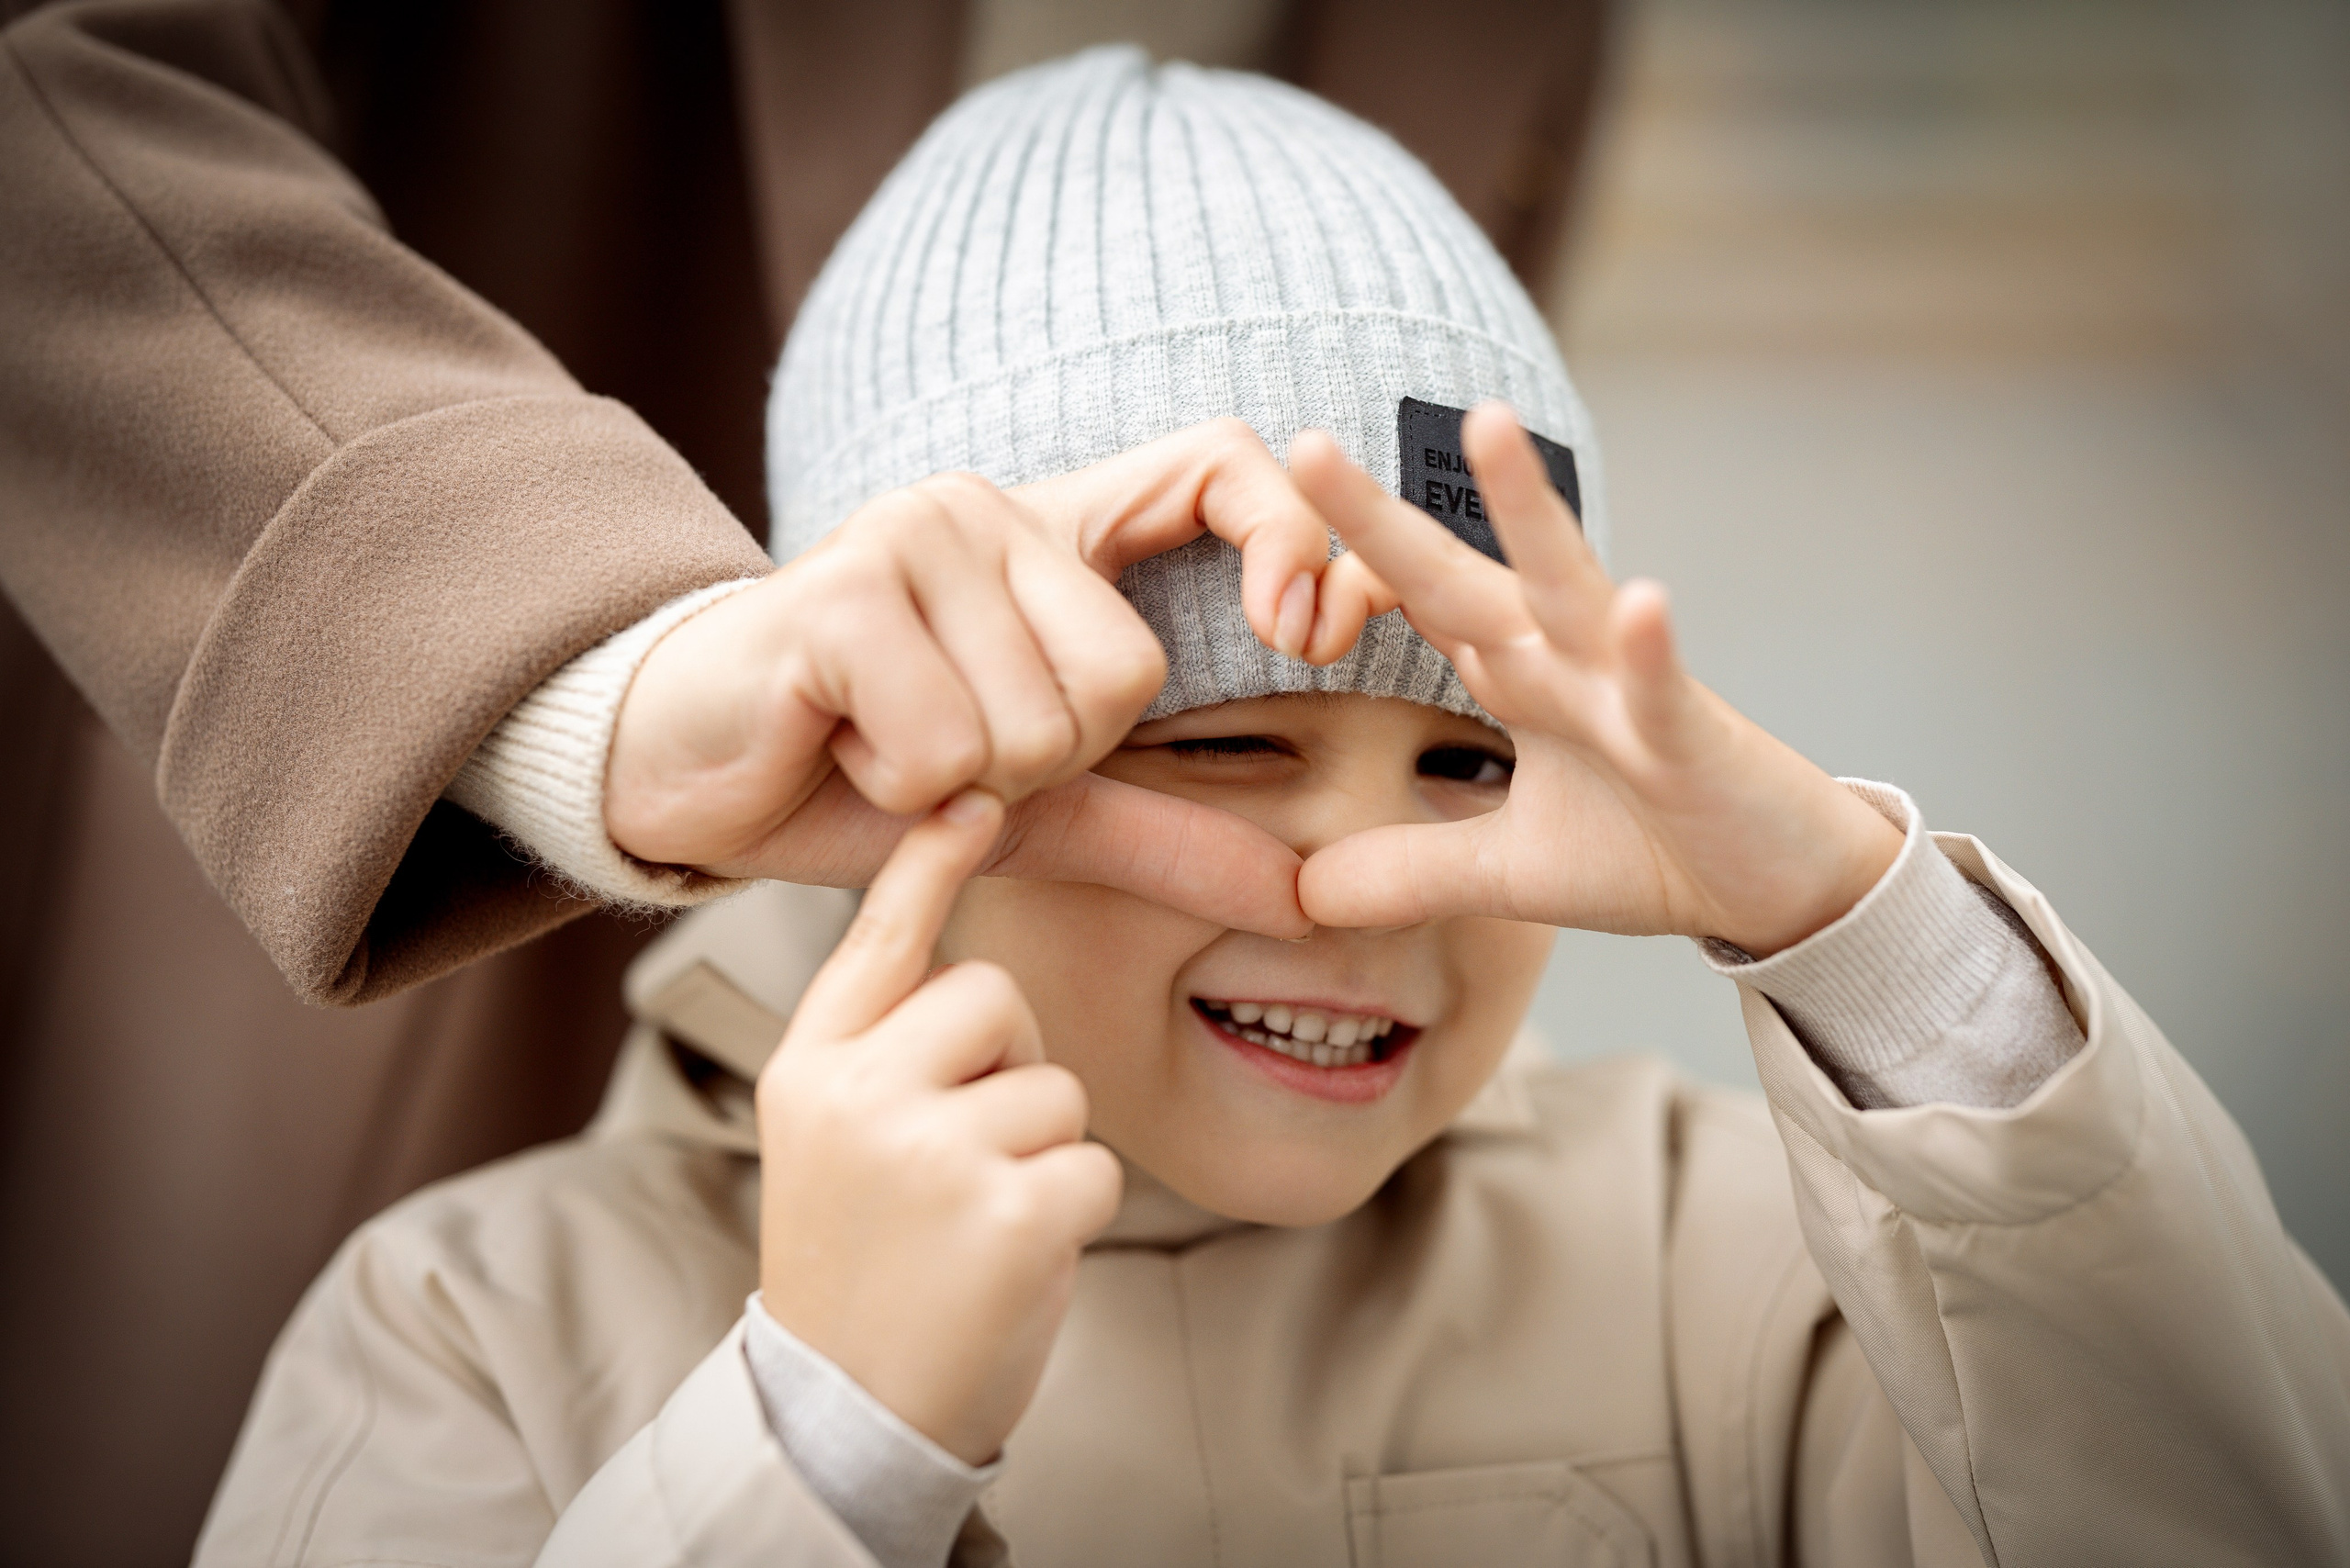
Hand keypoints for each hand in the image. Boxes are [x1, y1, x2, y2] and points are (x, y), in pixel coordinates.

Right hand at [606, 420, 1374, 937]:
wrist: (688, 776)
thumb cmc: (860, 774)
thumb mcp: (1039, 811)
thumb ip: (1169, 838)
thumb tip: (1308, 899)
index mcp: (1052, 534)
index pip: (1218, 461)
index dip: (1287, 536)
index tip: (1304, 634)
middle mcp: (987, 507)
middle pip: (1124, 675)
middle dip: (1047, 763)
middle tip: (949, 751)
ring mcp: (910, 535)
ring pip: (1035, 726)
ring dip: (963, 787)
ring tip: (883, 748)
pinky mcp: (841, 594)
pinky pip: (947, 749)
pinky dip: (898, 792)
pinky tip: (839, 749)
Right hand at [756, 790, 1121, 1465]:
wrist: (847, 1408)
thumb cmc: (862, 1260)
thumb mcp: (833, 1137)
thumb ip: (882, 1048)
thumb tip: (961, 963)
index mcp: (811, 1066)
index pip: (879, 938)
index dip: (930, 862)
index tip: (973, 795)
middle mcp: (860, 1095)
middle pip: (995, 995)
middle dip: (1009, 1063)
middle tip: (962, 1155)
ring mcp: (931, 1153)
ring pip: (1055, 1085)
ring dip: (1041, 1150)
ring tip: (974, 1218)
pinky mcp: (1008, 1214)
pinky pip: (1093, 1164)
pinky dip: (1074, 1212)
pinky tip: (1011, 1258)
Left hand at [1288, 404, 1902, 954]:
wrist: (1774, 887)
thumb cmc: (1651, 850)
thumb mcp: (1507, 873)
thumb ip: (1409, 870)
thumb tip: (1303, 895)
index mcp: (1516, 674)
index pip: (1415, 606)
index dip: (1341, 576)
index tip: (1260, 546)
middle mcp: (1564, 658)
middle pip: (1457, 574)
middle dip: (1383, 517)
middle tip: (1307, 443)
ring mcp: (1630, 685)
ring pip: (1569, 583)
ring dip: (1530, 509)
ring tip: (1487, 426)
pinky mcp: (1692, 735)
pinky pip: (1666, 685)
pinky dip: (1653, 648)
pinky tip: (1644, 600)